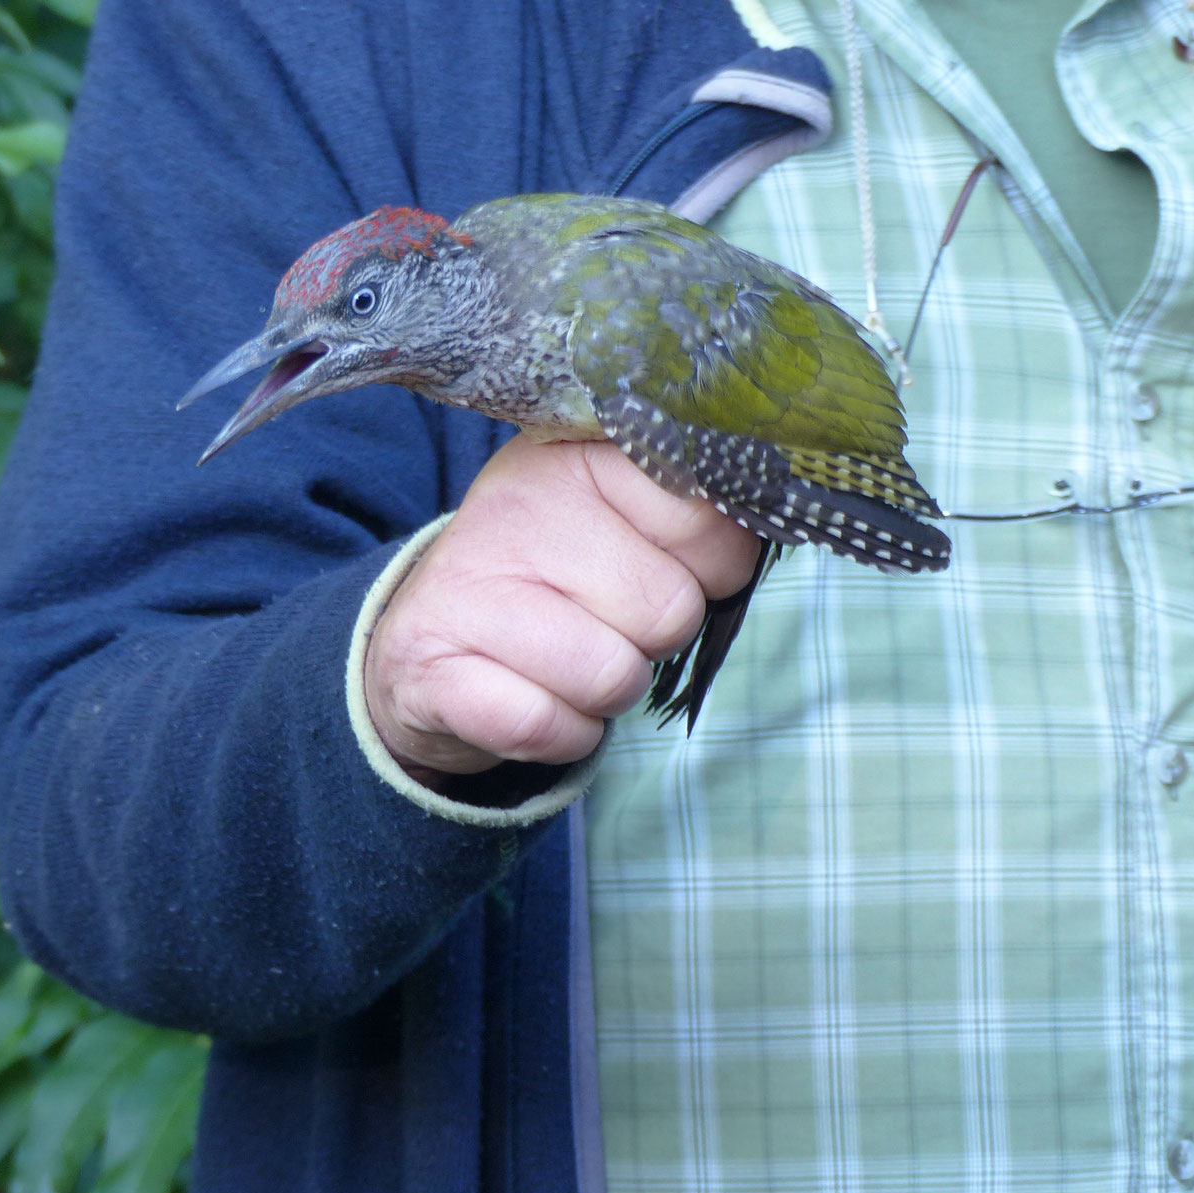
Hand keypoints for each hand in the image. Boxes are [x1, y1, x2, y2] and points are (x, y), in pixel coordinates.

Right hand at [364, 435, 760, 775]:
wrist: (426, 640)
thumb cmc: (552, 575)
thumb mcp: (616, 513)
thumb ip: (692, 509)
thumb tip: (767, 517)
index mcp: (577, 457)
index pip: (707, 519)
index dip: (708, 564)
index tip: (663, 562)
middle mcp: (518, 509)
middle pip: (670, 609)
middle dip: (654, 636)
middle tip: (605, 617)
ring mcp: (469, 590)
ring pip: (614, 675)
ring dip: (608, 691)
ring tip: (568, 657)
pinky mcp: (436, 671)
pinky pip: (553, 729)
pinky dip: (562, 735)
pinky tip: (536, 697)